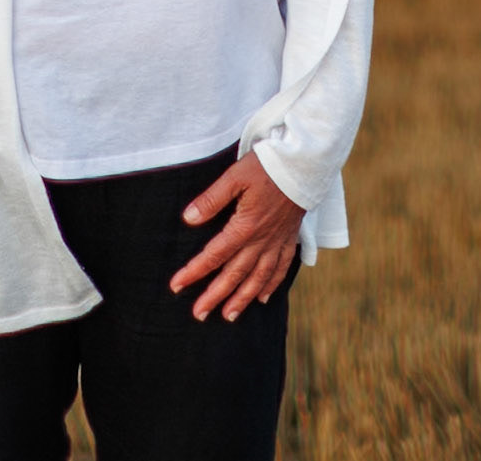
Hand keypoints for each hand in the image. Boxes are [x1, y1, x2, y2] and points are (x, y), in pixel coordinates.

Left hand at [169, 150, 303, 321]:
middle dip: (215, 295)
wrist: (303, 165)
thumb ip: (212, 199)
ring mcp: (277, 241)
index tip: (177, 286)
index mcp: (245, 226)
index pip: (214, 255)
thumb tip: (188, 219)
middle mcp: (261, 240)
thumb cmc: (266, 167)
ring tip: (228, 316)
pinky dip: (272, 285)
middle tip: (198, 314)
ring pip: (258, 277)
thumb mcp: (235, 177)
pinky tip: (263, 298)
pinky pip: (281, 268)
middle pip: (235, 274)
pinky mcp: (290, 238)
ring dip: (243, 298)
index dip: (194, 271)